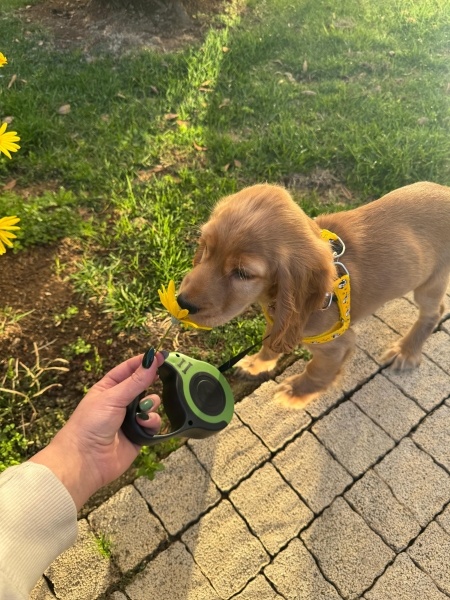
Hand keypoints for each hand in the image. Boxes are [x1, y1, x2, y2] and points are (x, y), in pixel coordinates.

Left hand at [30, 350, 164, 509]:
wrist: (85, 460)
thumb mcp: (113, 397)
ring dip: (150, 405)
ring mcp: (130, 419)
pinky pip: (152, 423)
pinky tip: (142, 426)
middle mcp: (120, 402)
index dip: (144, 362)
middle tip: (163, 377)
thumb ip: (136, 381)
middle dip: (151, 384)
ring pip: (151, 404)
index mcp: (108, 388)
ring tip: (142, 412)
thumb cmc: (91, 423)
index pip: (129, 369)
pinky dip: (150, 423)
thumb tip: (153, 360)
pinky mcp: (138, 435)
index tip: (161, 355)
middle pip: (143, 386)